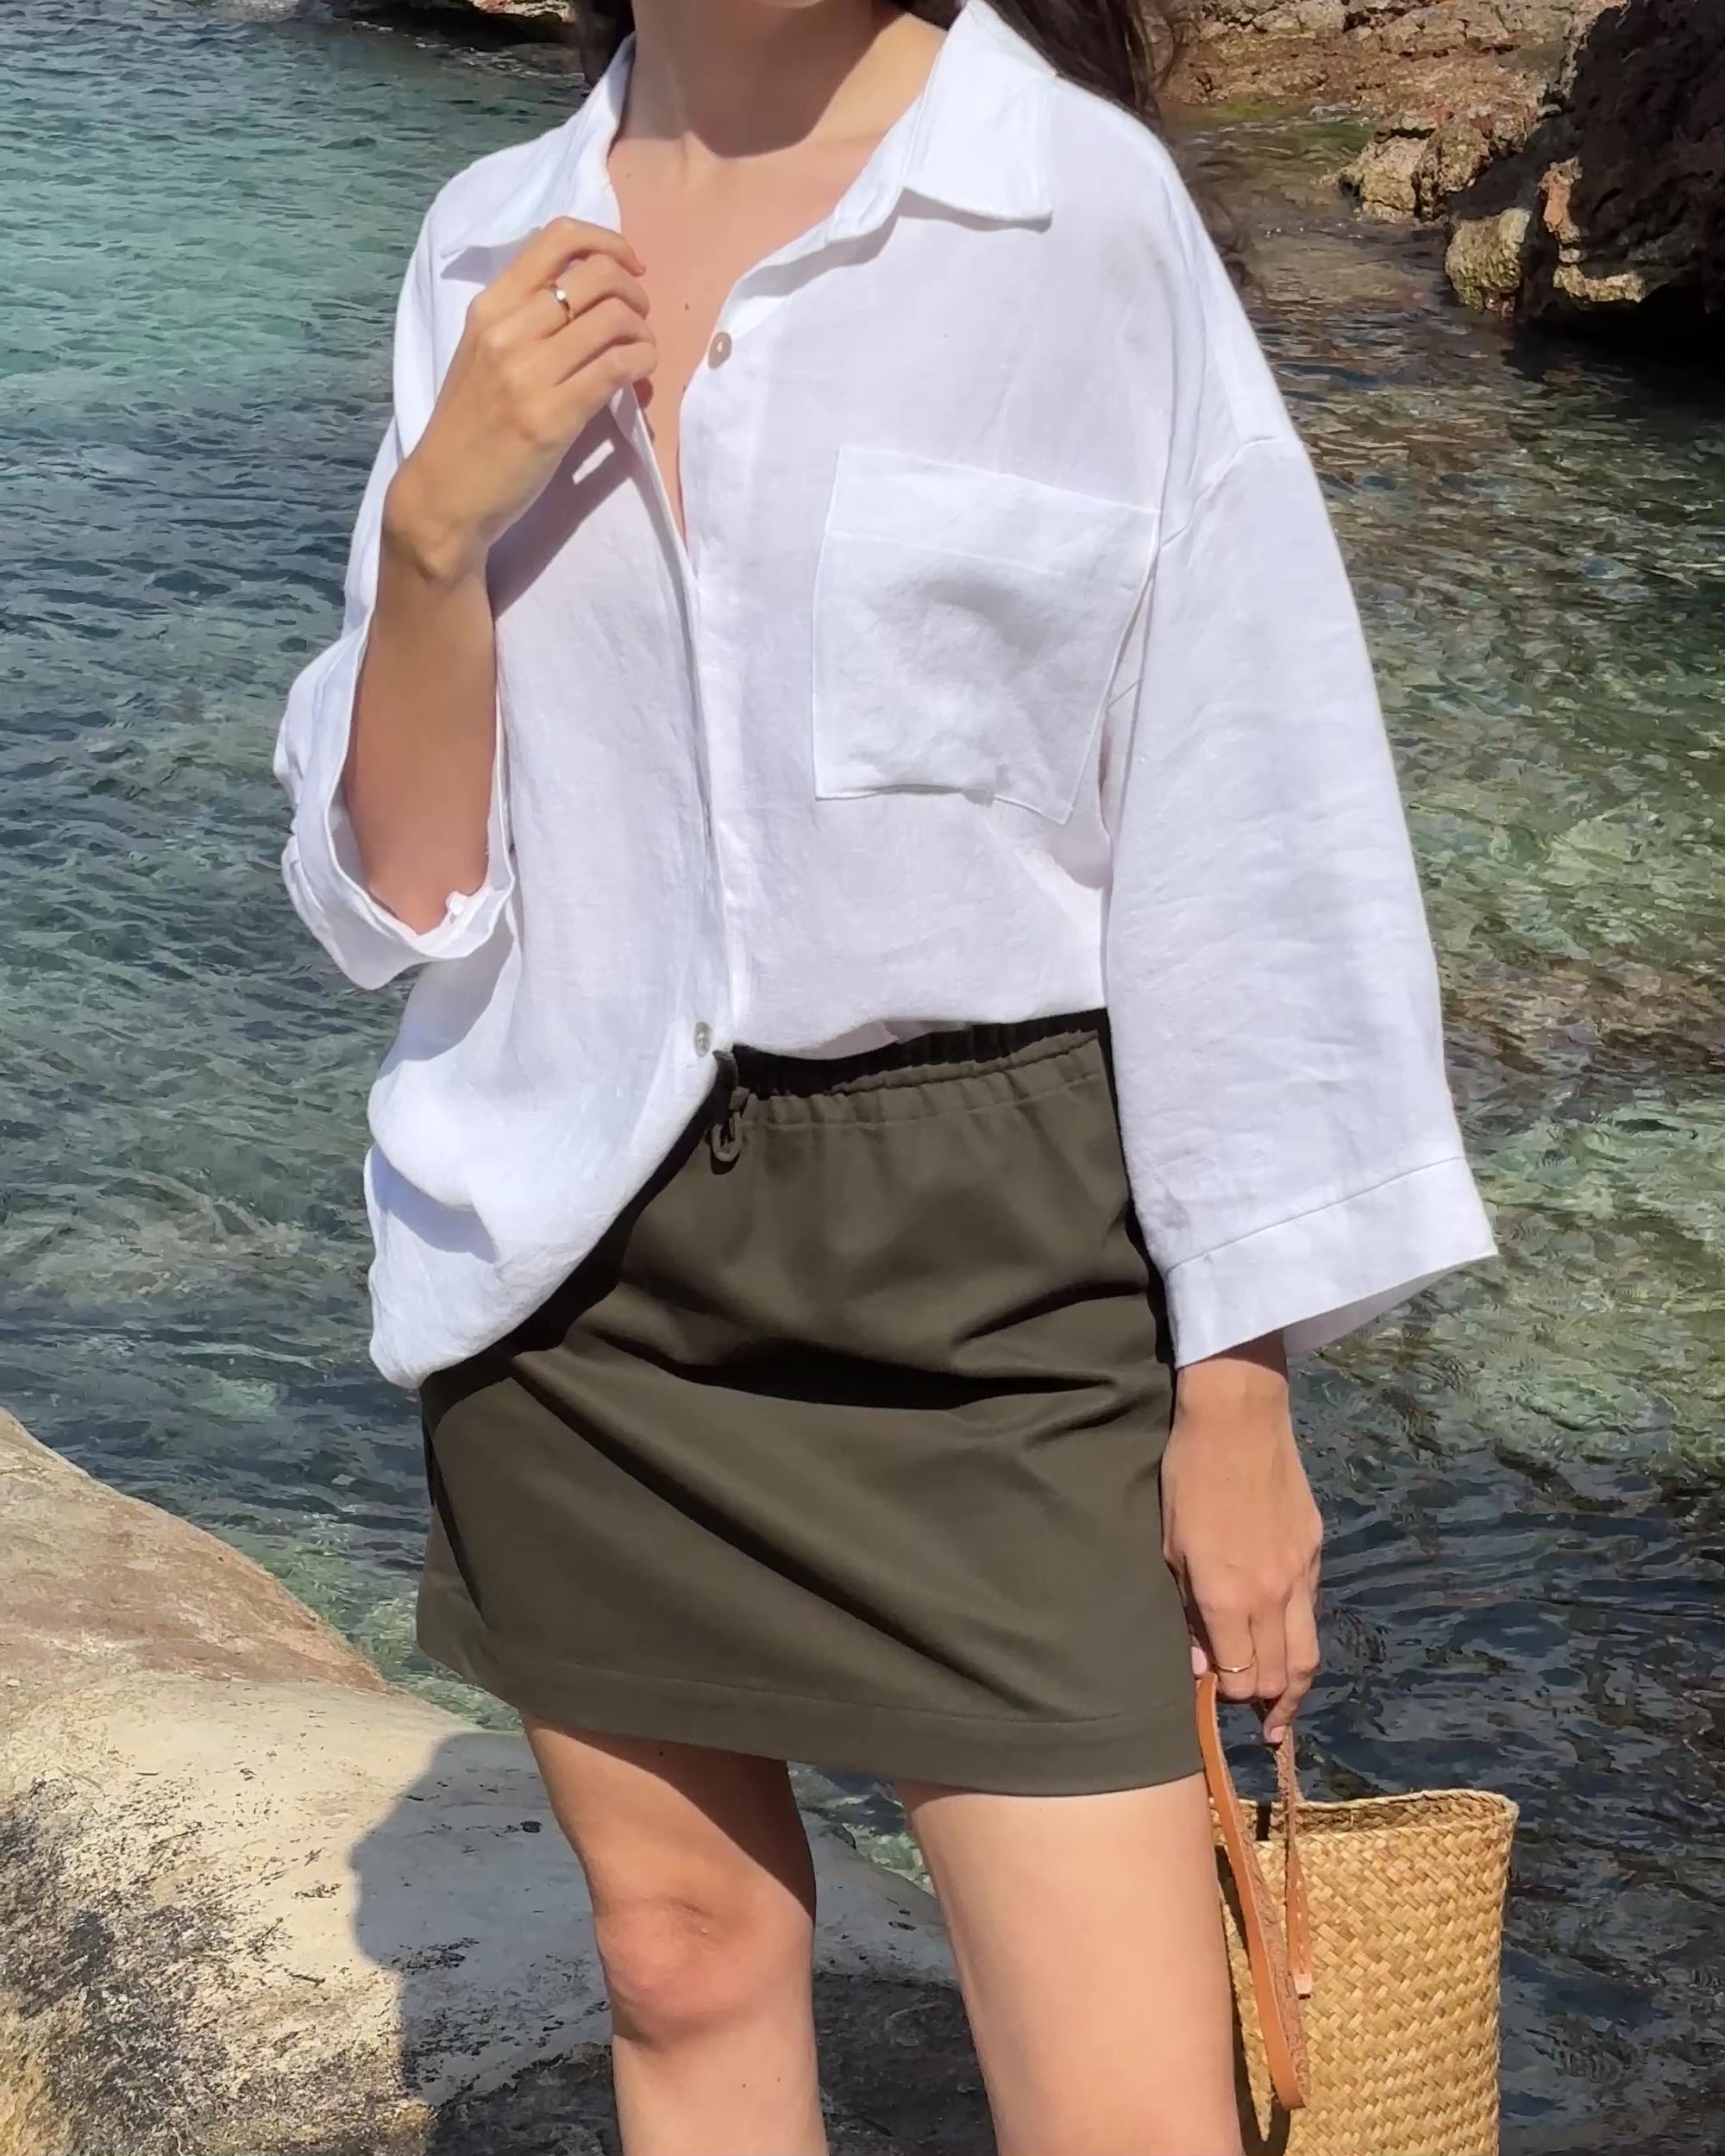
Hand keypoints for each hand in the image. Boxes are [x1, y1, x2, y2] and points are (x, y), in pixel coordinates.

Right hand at [385, 217, 655, 585]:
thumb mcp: (482, 354)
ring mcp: (530, 372)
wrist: (444, 494)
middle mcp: (509, 329)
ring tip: (641, 352)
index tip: (629, 266)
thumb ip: (524, 319)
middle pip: (596, 275)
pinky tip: (640, 376)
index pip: (556, 239)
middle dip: (634, 290)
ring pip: (615, 319)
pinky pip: (618, 368)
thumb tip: (586, 295)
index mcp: (490, 306)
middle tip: (639, 319)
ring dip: (643, 332)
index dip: (608, 242)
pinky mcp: (554, 416)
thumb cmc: (468, 427)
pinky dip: (642, 364)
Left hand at [1160, 1336, 1322, 1743]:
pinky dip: (1300, 1638)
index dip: (1227, 1699)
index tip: (1214, 1706)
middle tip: (1259, 1728)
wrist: (1238, 1418)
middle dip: (1265, 1708)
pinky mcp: (1316, 1550)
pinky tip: (1286, 1644)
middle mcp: (1272, 1593)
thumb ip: (1189, 1611)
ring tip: (1283, 1714)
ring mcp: (1301, 1572)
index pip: (1238, 1677)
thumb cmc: (1188, 1476)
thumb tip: (1202, 1666)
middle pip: (1279, 1676)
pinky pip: (1312, 1611)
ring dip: (1294, 1689)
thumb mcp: (1171, 1546)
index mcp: (1228, 1595)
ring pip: (1307, 1653)